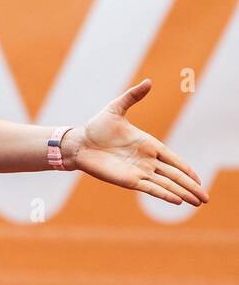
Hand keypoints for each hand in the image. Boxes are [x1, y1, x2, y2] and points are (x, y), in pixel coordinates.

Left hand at [65, 78, 208, 206]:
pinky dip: (163, 194)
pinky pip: (150, 188)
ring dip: (182, 193)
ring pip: (166, 184)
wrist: (78, 142)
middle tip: (206, 198)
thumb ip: (132, 97)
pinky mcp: (127, 180)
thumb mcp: (116, 108)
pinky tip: (177, 200)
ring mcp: (138, 171)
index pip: (173, 159)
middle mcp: (146, 161)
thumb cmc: (96, 126)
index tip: (198, 179)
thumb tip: (148, 81)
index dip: (186, 169)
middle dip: (191, 186)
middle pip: (174, 175)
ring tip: (198, 203)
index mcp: (148, 145)